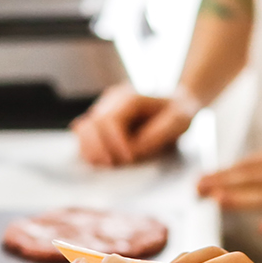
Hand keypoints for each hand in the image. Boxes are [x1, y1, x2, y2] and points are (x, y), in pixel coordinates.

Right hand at [71, 84, 192, 166]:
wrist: (177, 104)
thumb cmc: (179, 112)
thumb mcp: (179, 121)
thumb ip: (157, 135)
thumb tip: (131, 152)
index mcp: (130, 97)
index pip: (110, 120)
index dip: (115, 142)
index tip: (129, 158)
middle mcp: (112, 100)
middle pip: (91, 124)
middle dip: (100, 148)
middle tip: (113, 165)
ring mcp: (103, 110)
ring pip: (82, 129)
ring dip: (91, 150)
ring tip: (107, 165)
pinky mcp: (100, 122)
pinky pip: (84, 136)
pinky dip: (90, 150)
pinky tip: (103, 161)